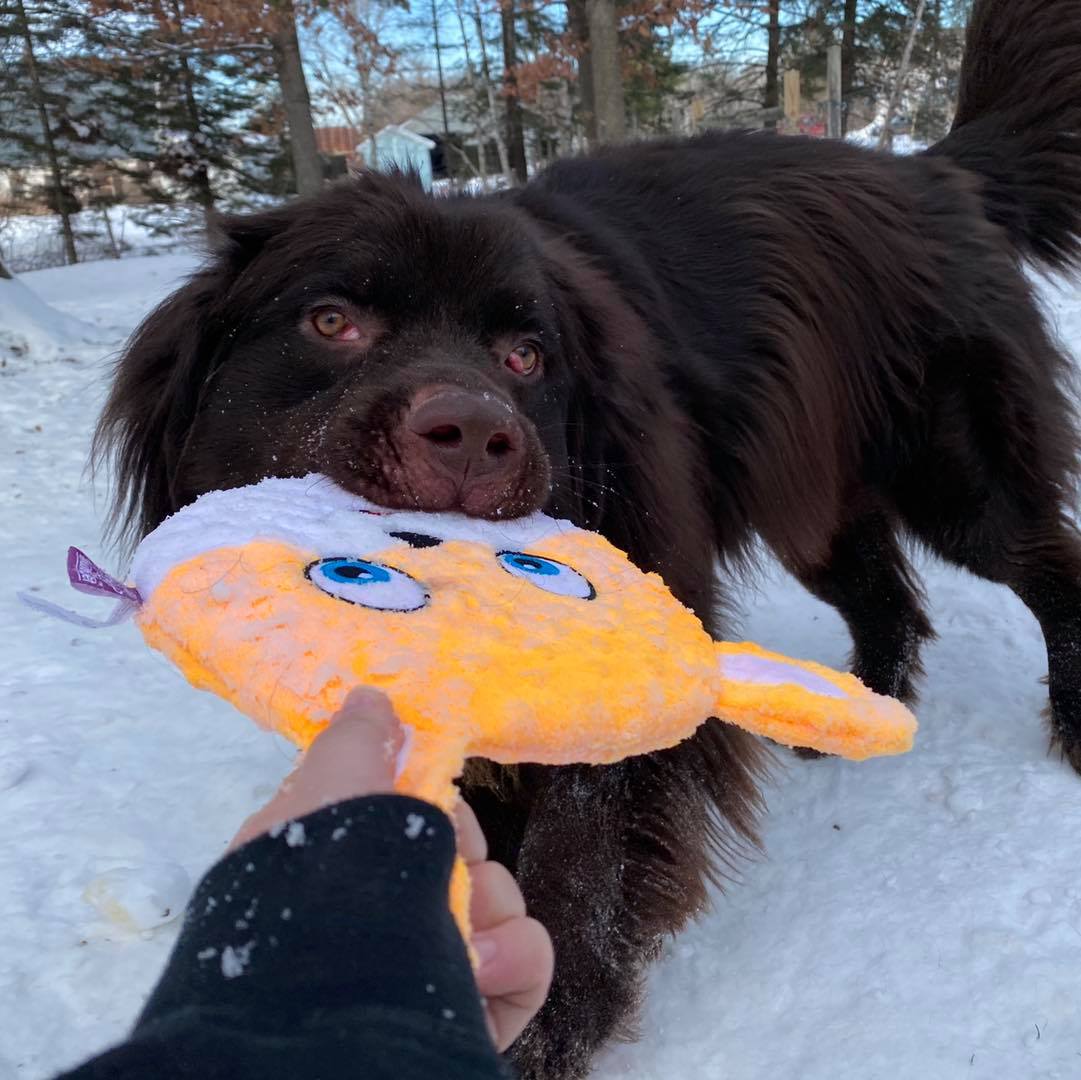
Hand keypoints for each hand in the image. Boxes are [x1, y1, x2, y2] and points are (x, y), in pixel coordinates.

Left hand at [228, 688, 552, 1052]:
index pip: (410, 811)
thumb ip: (354, 741)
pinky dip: (515, 957)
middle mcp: (388, 915)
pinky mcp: (477, 1010)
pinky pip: (528, 962)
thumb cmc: (323, 886)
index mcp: (344, 868)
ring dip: (491, 904)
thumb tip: (372, 698)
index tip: (430, 793)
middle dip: (464, 848)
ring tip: (461, 929)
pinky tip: (478, 966)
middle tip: (447, 861)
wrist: (333, 1012)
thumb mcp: (325, 791)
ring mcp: (435, 963)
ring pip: (501, 901)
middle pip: (463, 852)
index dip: (429, 796)